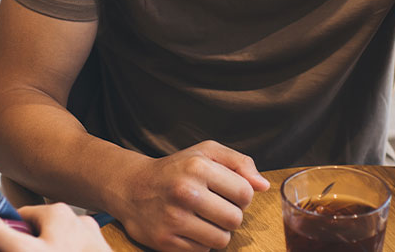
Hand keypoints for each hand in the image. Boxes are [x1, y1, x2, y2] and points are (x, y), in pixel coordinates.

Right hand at [0, 198, 109, 250]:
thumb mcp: (23, 251)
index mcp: (57, 211)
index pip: (21, 219)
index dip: (10, 238)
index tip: (5, 249)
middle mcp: (78, 219)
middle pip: (40, 233)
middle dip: (30, 247)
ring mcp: (93, 240)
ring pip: (58, 246)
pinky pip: (75, 251)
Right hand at [110, 140, 269, 250]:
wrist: (131, 187)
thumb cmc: (175, 169)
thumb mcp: (206, 152)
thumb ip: (239, 163)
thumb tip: (263, 186)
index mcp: (198, 166)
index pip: (245, 193)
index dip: (241, 195)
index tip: (227, 192)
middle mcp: (185, 192)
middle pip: (235, 219)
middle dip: (230, 215)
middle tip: (215, 207)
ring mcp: (173, 218)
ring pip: (222, 239)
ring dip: (217, 231)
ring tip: (203, 218)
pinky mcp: (165, 241)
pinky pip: (202, 251)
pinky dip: (199, 242)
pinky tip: (188, 227)